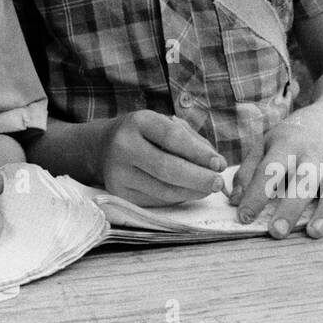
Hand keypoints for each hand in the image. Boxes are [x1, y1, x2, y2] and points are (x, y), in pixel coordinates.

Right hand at [99, 110, 224, 205]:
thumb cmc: (144, 134)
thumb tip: (216, 164)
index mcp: (138, 121)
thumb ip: (192, 140)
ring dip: (191, 192)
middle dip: (198, 178)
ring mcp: (118, 172)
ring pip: (163, 190)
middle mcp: (124, 146)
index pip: (172, 138)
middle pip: (167, 168)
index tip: (219, 164)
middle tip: (218, 183)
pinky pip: (156, 200)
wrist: (103, 147)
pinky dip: (177, 198)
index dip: (199, 153)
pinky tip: (188, 192)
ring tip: (208, 189)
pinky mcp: (119, 193)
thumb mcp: (163, 124)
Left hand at [228, 109, 322, 238]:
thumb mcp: (264, 145)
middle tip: (277, 232)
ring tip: (313, 233)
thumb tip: (235, 201)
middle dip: (291, 207)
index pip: (269, 170)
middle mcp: (314, 154)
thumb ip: (248, 171)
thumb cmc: (290, 140)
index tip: (244, 217)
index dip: (256, 194)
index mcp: (287, 145)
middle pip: (305, 179)